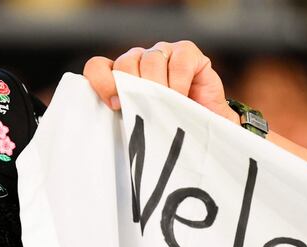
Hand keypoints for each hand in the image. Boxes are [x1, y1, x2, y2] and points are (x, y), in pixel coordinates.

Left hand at [83, 40, 239, 124]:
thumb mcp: (141, 126)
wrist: (207, 134)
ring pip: (151, 59)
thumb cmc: (171, 130)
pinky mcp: (188, 53)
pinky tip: (181, 99)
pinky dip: (178, 82)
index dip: (102, 82)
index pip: (98, 67)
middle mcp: (140, 61)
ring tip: (165, 109)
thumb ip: (123, 114)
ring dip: (158, 88)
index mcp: (122, 76)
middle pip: (125, 62)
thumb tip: (108, 112)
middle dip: (134, 89)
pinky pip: (178, 60)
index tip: (115, 105)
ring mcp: (164, 53)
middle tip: (144, 111)